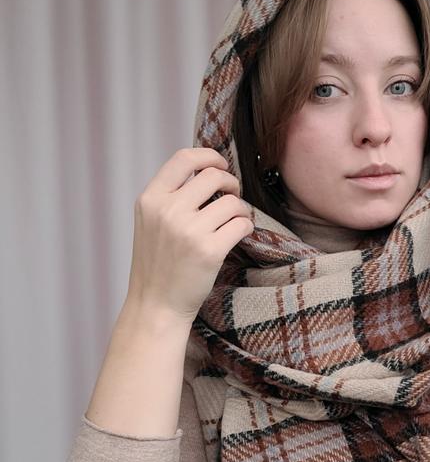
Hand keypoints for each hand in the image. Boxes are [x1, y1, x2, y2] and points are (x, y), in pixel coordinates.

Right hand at [125, 147, 253, 322]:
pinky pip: (242, 225)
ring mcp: (188, 230)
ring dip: (240, 210)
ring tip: (234, 222)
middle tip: (232, 199)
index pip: (184, 158)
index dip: (209, 156)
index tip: (221, 165)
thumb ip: (171, 196)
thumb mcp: (151, 222)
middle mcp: (167, 211)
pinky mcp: (209, 251)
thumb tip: (209, 170)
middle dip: (231, 184)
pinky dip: (246, 227)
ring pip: (233, 202)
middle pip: (214, 176)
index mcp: (150, 199)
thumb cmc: (158, 263)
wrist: (156, 305)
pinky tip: (238, 235)